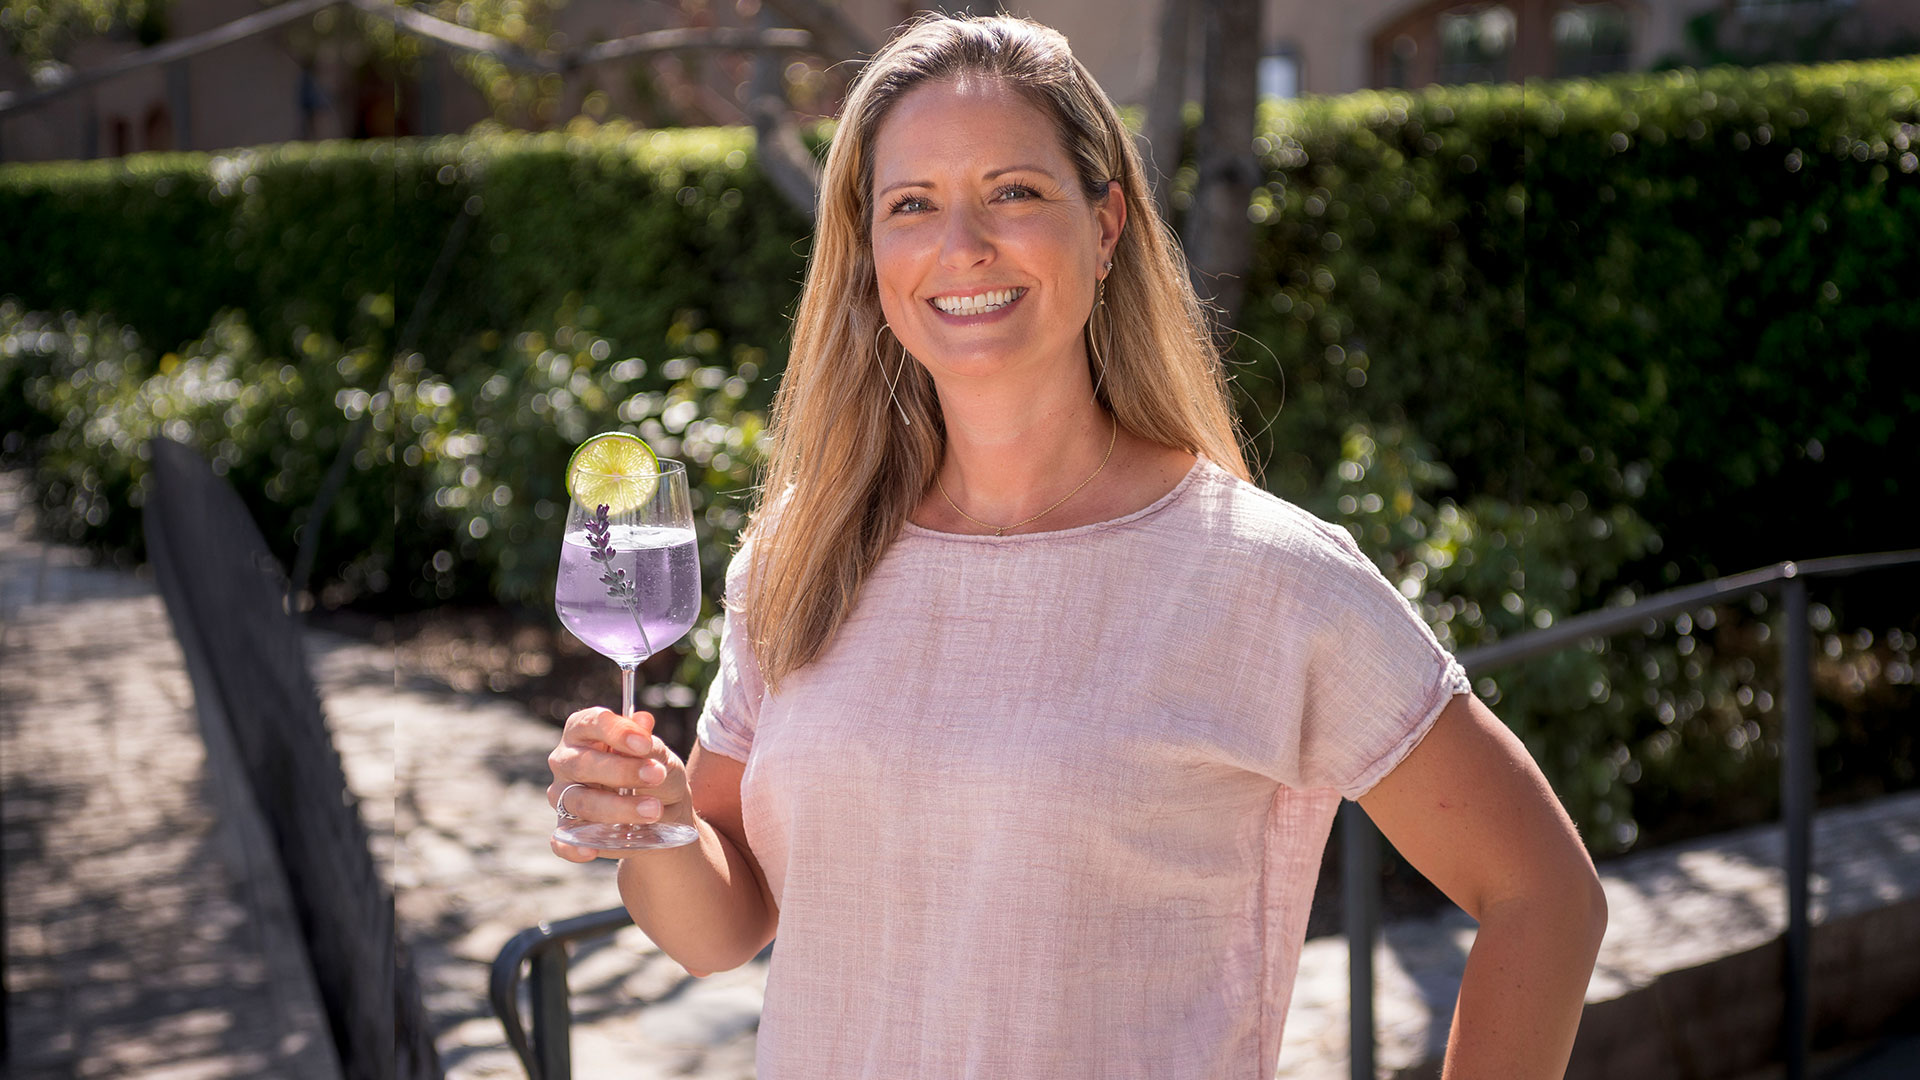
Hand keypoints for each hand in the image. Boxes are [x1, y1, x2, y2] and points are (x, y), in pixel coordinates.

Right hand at [547, 706, 693, 860]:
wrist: (664, 815)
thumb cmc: (656, 775)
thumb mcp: (662, 759)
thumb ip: (651, 746)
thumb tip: (642, 722)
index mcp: (585, 732)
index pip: (590, 722)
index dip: (616, 731)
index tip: (645, 743)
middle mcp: (567, 761)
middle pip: (581, 764)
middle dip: (621, 771)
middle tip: (656, 776)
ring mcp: (564, 796)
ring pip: (580, 802)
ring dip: (617, 807)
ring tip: (654, 810)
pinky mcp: (567, 830)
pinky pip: (562, 840)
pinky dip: (574, 847)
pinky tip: (592, 850)